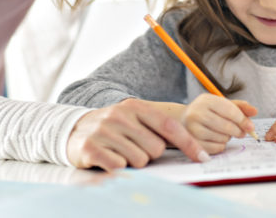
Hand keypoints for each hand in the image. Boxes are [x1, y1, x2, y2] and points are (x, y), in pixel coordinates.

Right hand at [66, 98, 208, 170]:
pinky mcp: (90, 147)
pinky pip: (119, 167)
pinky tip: (108, 158)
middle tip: (133, 148)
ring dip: (133, 162)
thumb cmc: (113, 129)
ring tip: (119, 152)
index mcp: (135, 107)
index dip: (189, 143)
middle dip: (149, 155)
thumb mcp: (134, 120)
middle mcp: (119, 116)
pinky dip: (117, 168)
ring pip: (139, 160)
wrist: (72, 130)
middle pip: (155, 148)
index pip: (169, 126)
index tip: (203, 157)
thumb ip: (158, 128)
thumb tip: (194, 147)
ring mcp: (104, 131)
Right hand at [181, 94, 257, 153]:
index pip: (230, 110)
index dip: (243, 120)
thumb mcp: (221, 104)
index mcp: (206, 100)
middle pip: (227, 126)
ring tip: (223, 133)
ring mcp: (192, 129)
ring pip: (222, 138)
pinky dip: (221, 146)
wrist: (183, 120)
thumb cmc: (207, 112)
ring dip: (228, 138)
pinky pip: (216, 148)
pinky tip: (216, 139)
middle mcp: (196, 113)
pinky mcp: (192, 142)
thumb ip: (239, 107)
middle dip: (238, 131)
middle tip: (241, 133)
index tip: (251, 127)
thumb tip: (254, 111)